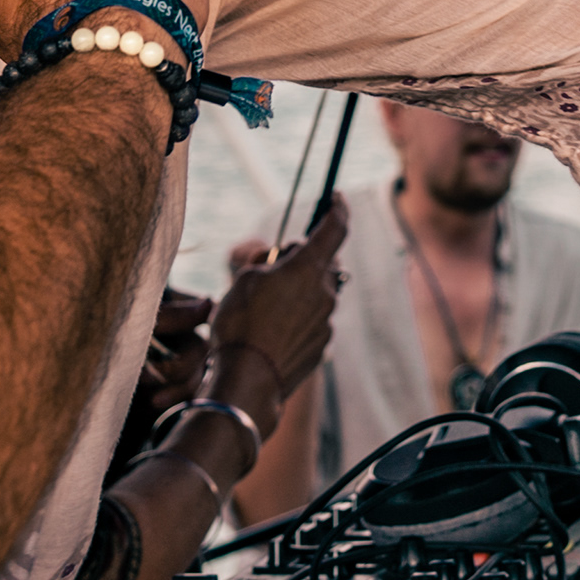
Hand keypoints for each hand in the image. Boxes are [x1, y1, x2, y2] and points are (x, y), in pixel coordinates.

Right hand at [211, 195, 348, 408]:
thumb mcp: (245, 279)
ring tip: (264, 309)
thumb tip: (283, 265)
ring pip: (317, 295)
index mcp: (308, 268)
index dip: (338, 210)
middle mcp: (325, 292)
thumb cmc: (240, 324)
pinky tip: (272, 333)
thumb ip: (270, 263)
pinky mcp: (322, 346)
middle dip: (305, 260)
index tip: (338, 198)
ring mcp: (326, 322)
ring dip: (299, 294)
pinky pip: (313, 322)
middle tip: (275, 268)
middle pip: (323, 264)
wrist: (248, 381)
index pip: (335, 229)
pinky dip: (297, 320)